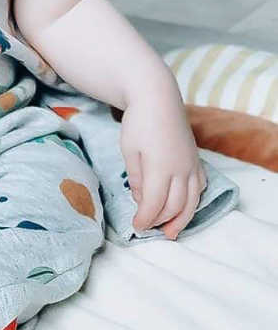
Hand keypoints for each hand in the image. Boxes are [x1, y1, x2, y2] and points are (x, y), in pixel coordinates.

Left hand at [119, 98, 205, 239]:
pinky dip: (193, 201)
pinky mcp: (196, 159)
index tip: (136, 226)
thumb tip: (140, 198)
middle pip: (175, 205)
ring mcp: (192, 164)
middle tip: (151, 230)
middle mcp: (181, 169)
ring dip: (181, 218)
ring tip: (171, 231)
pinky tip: (185, 207)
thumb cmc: (139, 121)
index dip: (146, 218)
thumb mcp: (129, 149)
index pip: (155, 203)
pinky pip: (199, 187)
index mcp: (160, 168)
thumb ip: (135, 176)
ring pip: (192, 200)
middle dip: (162, 221)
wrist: (158, 97)